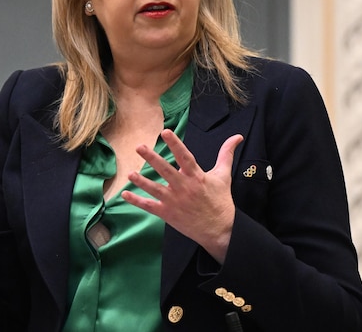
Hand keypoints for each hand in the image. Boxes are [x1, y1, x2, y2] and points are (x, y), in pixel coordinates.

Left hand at [122, 129, 242, 262]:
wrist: (219, 229)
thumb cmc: (221, 200)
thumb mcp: (223, 175)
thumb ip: (226, 154)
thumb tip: (237, 136)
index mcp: (197, 176)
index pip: (184, 157)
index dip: (175, 144)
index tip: (165, 132)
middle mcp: (184, 187)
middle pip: (165, 170)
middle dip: (152, 158)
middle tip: (140, 147)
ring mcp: (174, 201)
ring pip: (155, 189)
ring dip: (141, 181)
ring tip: (131, 173)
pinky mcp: (168, 213)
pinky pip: (149, 206)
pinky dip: (136, 201)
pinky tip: (125, 194)